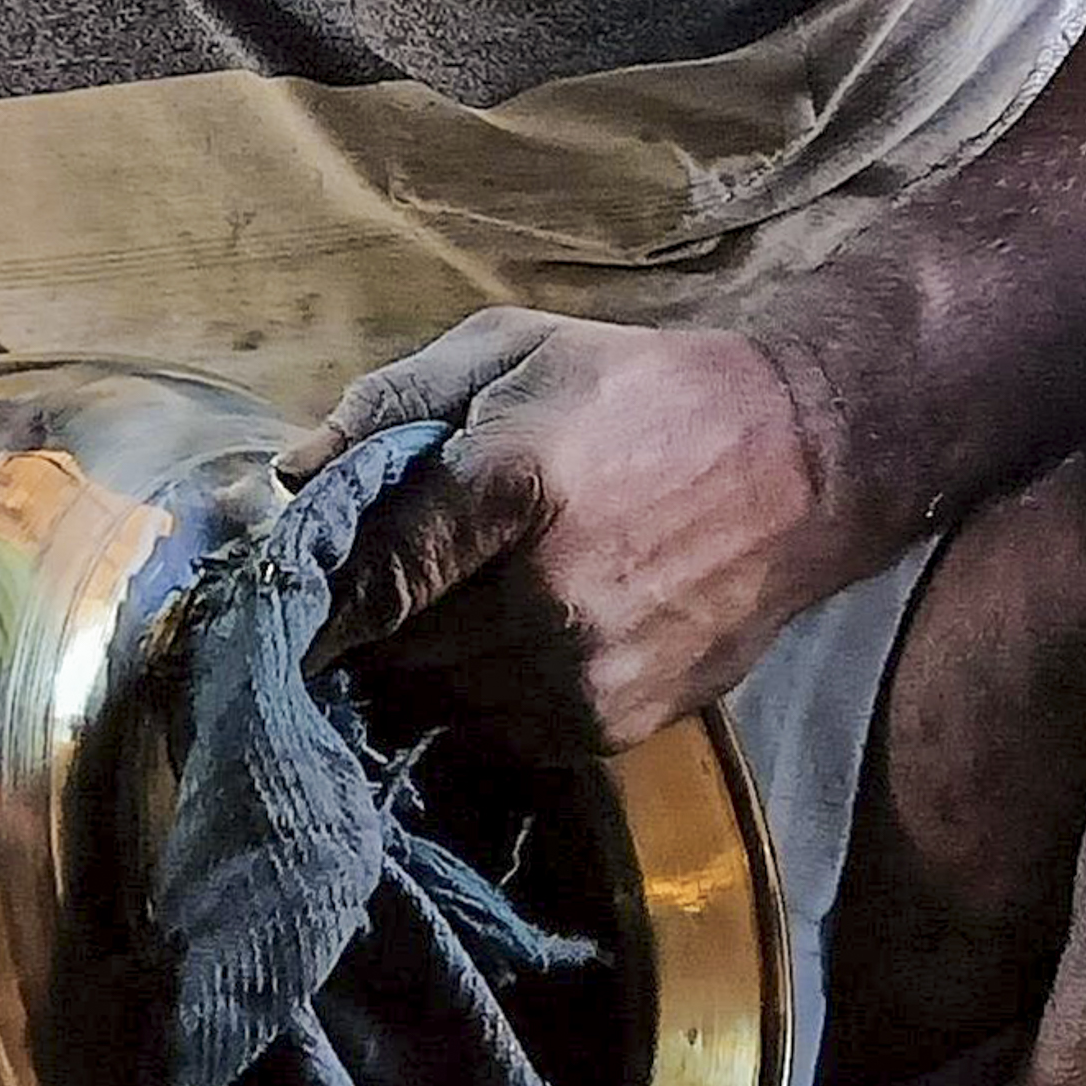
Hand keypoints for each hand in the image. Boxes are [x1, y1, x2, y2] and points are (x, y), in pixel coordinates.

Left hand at [282, 310, 854, 752]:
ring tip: (438, 612)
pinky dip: (477, 699)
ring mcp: (584, 672)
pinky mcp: (614, 724)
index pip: (370, 575)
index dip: (313, 593)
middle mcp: (546, 596)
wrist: (806, 464)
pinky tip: (500, 643)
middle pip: (390, 648)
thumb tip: (293, 473)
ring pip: (435, 701)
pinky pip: (497, 734)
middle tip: (361, 592)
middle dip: (361, 625)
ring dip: (416, 667)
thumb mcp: (515, 351)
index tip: (278, 593)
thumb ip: (394, 403)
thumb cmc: (644, 393)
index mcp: (513, 486)